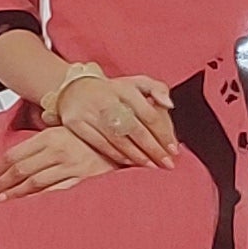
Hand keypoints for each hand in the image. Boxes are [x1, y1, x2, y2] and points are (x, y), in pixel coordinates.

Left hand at [0, 122, 114, 199]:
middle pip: (20, 169)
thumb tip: (15, 158)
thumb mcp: (66, 132)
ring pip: (34, 183)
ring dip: (14, 194)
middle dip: (0, 183)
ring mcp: (71, 166)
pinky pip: (55, 192)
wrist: (127, 142)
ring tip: (0, 202)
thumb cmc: (94, 139)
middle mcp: (59, 150)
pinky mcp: (83, 180)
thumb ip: (42, 142)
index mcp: (51, 136)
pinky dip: (38, 200)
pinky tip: (26, 207)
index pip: (15, 154)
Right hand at [54, 68, 179, 169]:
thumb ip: (156, 89)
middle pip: (135, 129)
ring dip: (137, 156)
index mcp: (124, 89)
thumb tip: (169, 105)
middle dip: (153, 149)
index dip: (163, 134)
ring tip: (151, 166)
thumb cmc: (112, 91)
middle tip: (166, 163)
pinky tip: (130, 162)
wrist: (74, 88)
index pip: (148, 115)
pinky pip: (101, 145)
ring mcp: (90, 113)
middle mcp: (107, 100)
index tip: (174, 149)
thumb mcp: (135, 82)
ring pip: (118, 140)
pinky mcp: (76, 124)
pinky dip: (117, 155)